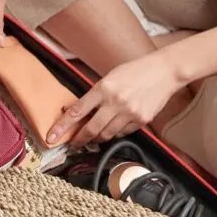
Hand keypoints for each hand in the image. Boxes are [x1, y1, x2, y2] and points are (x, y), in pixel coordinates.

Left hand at [47, 51, 183, 146]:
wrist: (165, 71)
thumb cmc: (135, 71)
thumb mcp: (110, 78)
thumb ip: (95, 95)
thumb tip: (76, 112)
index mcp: (104, 88)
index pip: (76, 112)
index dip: (62, 127)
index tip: (51, 137)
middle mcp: (115, 102)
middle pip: (91, 129)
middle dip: (79, 140)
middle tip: (73, 144)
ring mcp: (129, 113)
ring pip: (107, 135)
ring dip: (97, 138)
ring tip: (94, 137)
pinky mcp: (141, 120)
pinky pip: (122, 133)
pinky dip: (115, 133)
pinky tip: (114, 127)